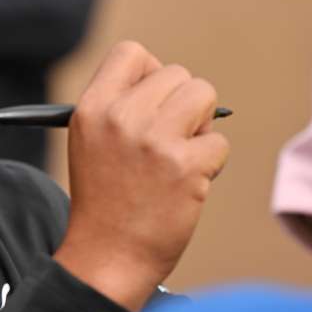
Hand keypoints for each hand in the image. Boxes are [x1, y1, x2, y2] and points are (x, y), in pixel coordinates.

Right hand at [54, 41, 229, 311]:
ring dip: (202, 127)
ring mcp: (154, 140)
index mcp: (92, 107)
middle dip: (183, 106)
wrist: (108, 257)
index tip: (153, 101)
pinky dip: (212, 164)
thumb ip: (121, 107)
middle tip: (169, 141)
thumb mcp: (91, 142)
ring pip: (204, 96)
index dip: (151, 73)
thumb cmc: (106, 201)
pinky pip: (219, 143)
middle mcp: (121, 117)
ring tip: (181, 157)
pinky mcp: (185, 166)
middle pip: (178, 74)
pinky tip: (188, 184)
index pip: (132, 53)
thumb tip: (174, 83)